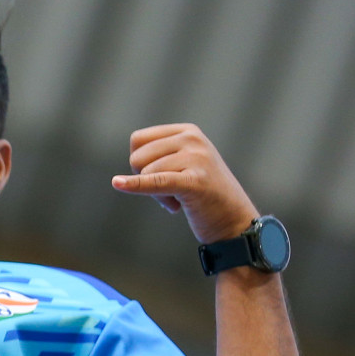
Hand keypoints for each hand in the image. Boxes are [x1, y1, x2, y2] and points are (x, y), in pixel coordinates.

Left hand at [112, 123, 259, 246]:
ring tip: (180, 200)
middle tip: (171, 194)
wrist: (235, 223)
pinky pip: (155, 181)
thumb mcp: (185, 165)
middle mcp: (193, 140)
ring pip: (145, 172)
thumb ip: (159, 158)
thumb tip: (120, 177)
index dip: (141, 163)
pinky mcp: (195, 181)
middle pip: (137, 156)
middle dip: (146, 179)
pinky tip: (118, 184)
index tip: (162, 177)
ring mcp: (197, 158)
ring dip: (156, 195)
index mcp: (188, 132)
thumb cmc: (204, 196)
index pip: (138, 140)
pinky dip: (135, 185)